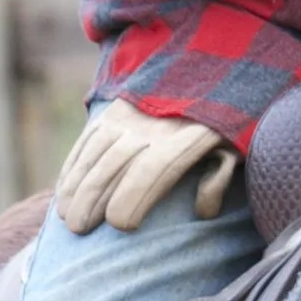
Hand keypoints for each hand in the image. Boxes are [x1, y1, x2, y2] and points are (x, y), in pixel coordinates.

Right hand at [53, 103, 229, 235]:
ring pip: (94, 152)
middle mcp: (151, 125)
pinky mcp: (113, 110)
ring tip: (65, 217)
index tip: (120, 225)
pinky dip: (73, 166)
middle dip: (92, 199)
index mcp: (185, 138)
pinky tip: (64, 192)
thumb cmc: (226, 125)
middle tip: (78, 230)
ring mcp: (128, 115)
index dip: (133, 196)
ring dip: (76, 185)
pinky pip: (87, 140)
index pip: (153, 168)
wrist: (210, 70)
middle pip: (114, 164)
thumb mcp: (235, 148)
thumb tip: (203, 211)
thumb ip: (219, 180)